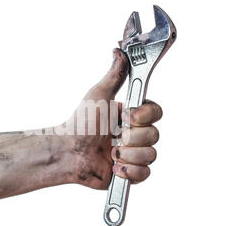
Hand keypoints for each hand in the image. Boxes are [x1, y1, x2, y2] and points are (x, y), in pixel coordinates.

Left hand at [65, 48, 161, 188]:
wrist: (69, 152)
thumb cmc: (81, 123)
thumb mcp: (99, 95)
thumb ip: (115, 75)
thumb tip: (119, 51)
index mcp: (131, 116)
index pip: (156, 113)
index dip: (145, 116)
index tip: (126, 117)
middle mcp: (135, 134)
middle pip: (155, 135)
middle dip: (131, 138)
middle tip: (114, 136)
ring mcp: (133, 154)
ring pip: (151, 155)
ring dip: (127, 154)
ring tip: (110, 153)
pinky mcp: (130, 173)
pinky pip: (145, 173)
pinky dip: (129, 171)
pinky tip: (114, 167)